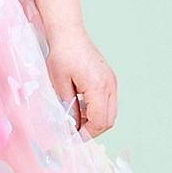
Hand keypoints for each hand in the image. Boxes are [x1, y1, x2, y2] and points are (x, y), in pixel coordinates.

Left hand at [41, 22, 115, 139]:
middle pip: (109, 120)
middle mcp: (110, 85)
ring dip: (95, 121)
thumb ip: (69, 108)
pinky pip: (108, 103)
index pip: (100, 122)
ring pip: (110, 113)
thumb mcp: (59, 84)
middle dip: (92, 131)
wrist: (69, 33)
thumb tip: (73, 128)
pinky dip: (97, 111)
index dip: (86, 134)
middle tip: (73, 134)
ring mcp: (112, 82)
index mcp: (99, 87)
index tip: (72, 139)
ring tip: (76, 122)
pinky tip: (81, 109)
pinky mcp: (109, 80)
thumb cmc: (62, 55)